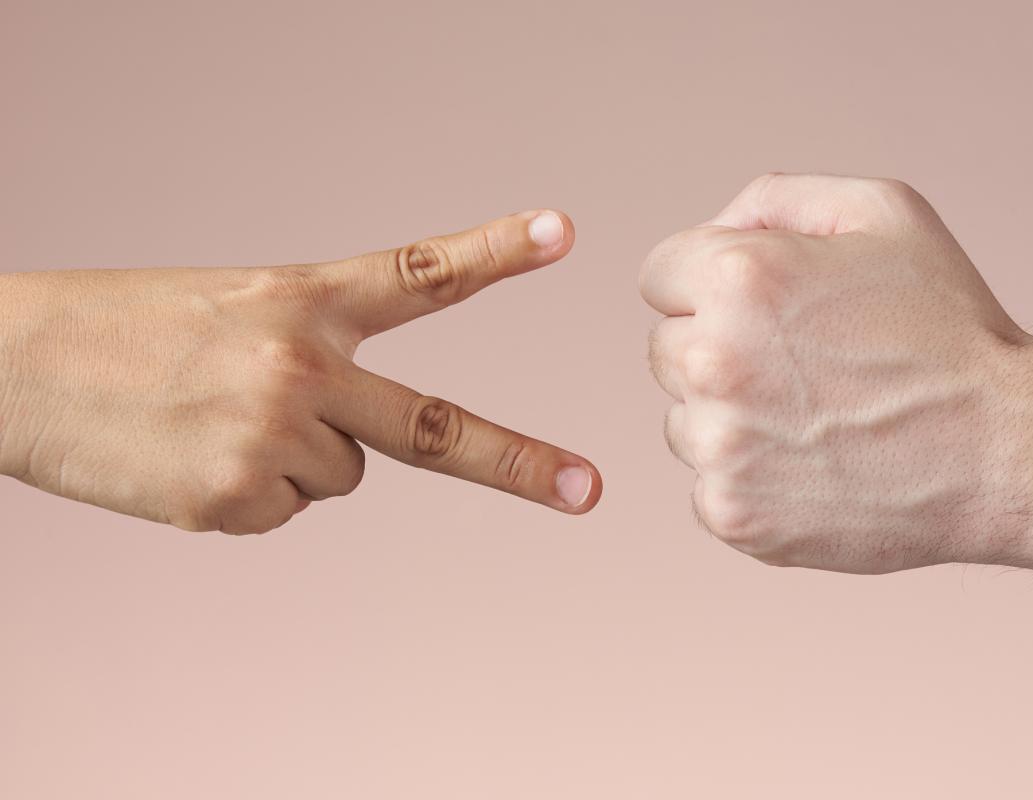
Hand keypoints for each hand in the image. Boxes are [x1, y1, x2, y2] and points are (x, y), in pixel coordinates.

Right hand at [0, 210, 600, 532]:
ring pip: (340, 477)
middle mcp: (302, 366)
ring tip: (211, 424)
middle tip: (588, 492)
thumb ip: (315, 363)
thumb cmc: (127, 335)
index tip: (558, 234)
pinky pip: (283, 511)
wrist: (12, 368)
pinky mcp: (238, 499)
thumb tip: (357, 457)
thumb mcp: (232, 314)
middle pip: (435, 427)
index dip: (492, 252)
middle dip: (519, 463)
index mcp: (302, 300)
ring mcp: (274, 436)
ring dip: (291, 461)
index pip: (416, 274)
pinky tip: (189, 460)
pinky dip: (248, 497)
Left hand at [640, 174, 1032, 573]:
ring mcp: (718, 446)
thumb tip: (710, 230)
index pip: (660, 275)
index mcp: (737, 277)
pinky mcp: (731, 514)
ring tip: (817, 420)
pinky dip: (749, 480)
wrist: (1007, 452)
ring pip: (682, 421)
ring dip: (729, 418)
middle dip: (717, 349)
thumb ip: (774, 199)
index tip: (767, 310)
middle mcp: (711, 360)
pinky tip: (815, 468)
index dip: (712, 286)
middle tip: (803, 366)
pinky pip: (707, 485)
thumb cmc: (951, 328)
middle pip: (664, 349)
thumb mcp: (882, 212)